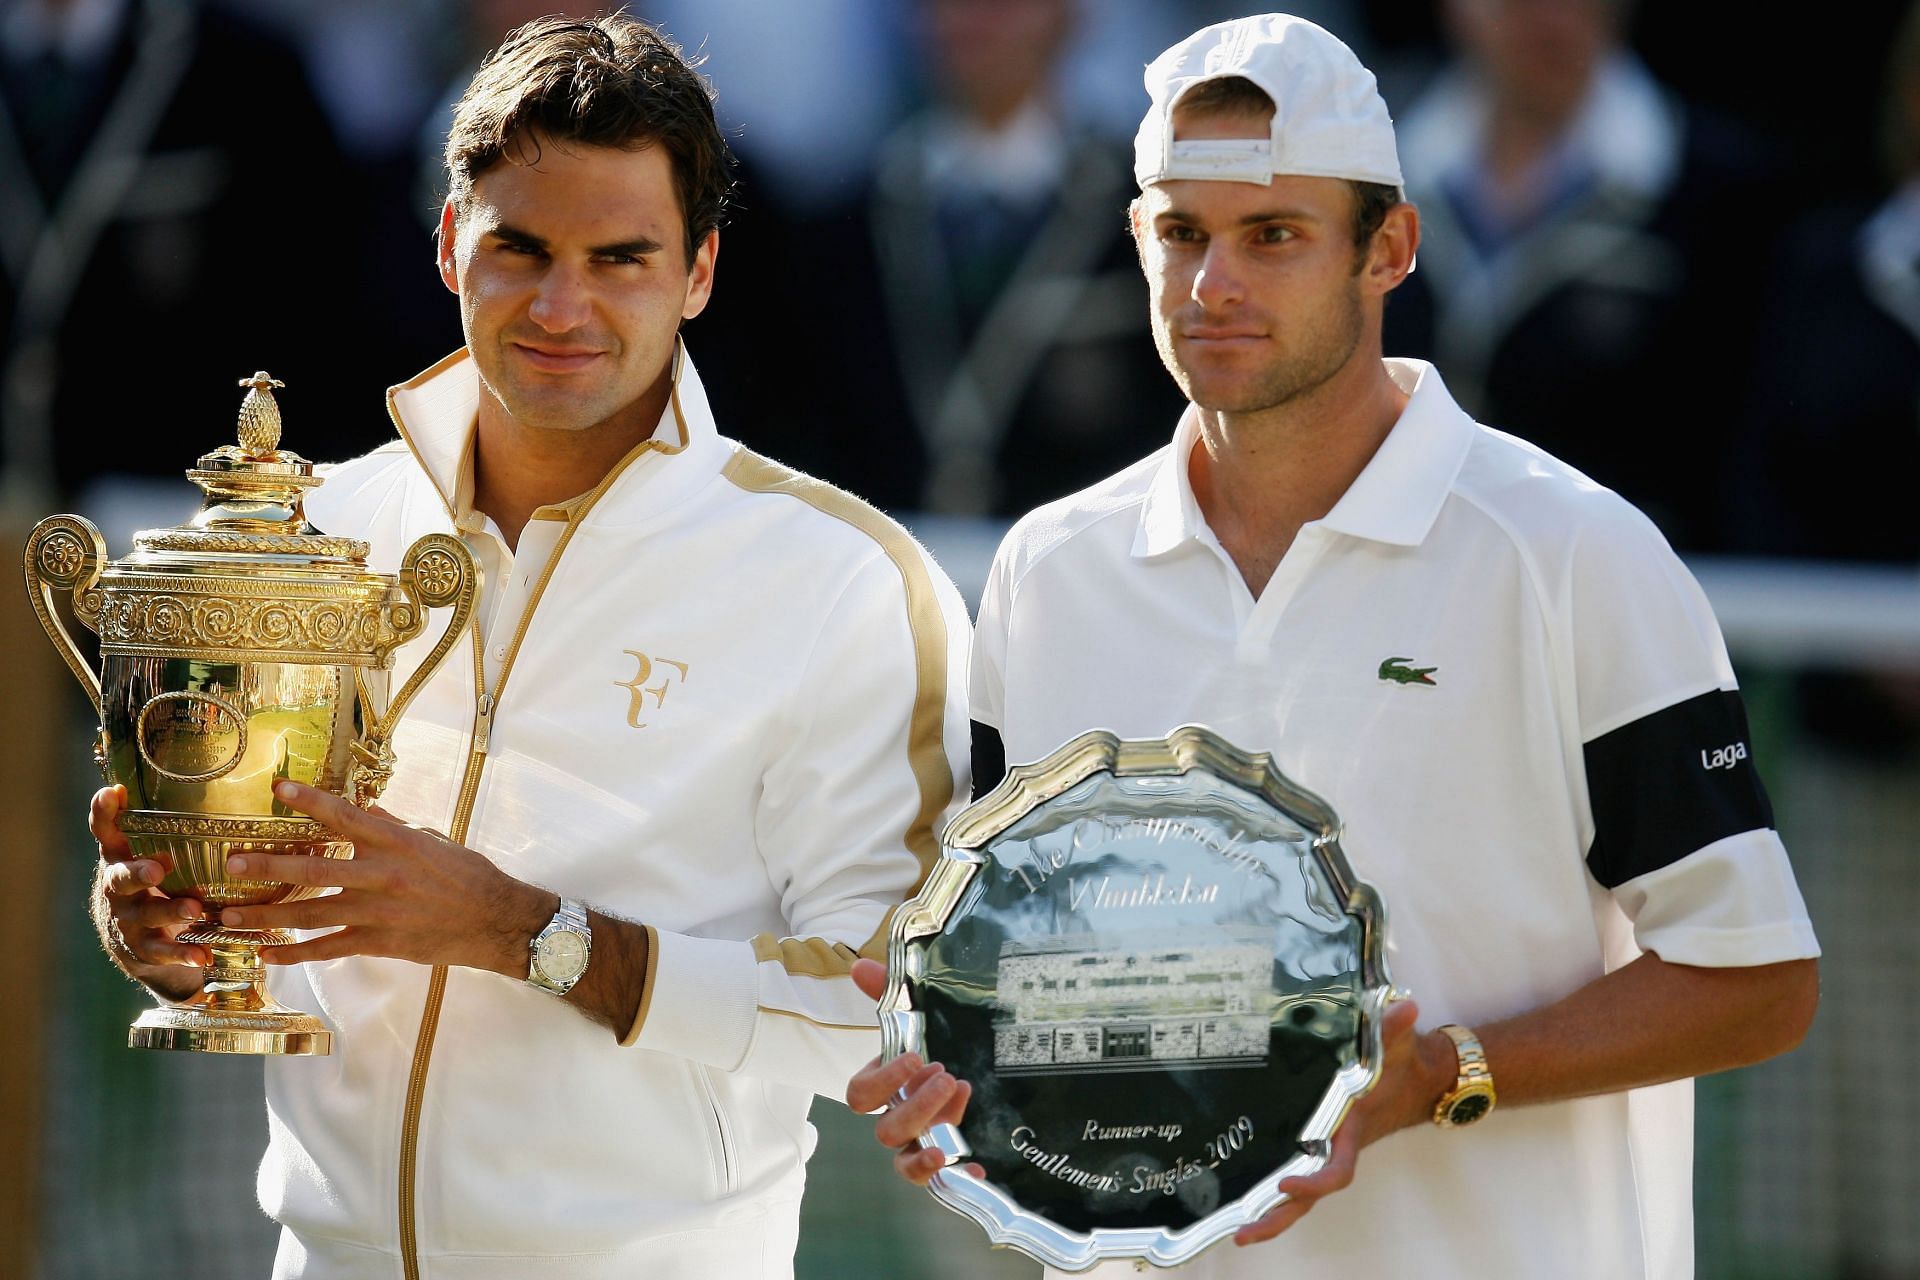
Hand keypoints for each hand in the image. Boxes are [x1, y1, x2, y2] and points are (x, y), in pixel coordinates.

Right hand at [90, 783, 208, 970]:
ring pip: (145, 914)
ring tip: (194, 909)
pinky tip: (203, 955)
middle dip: (137, 872)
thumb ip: (164, 823)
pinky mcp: (143, 948)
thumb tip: (192, 781)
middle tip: (158, 868)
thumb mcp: (151, 850)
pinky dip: (183, 953)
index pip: (105, 832)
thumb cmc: (151, 880)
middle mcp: (117, 887)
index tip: (111, 792)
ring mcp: (128, 919)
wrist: (134, 939)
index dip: (104, 813)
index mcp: (119, 857)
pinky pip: (162, 951)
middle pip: (119, 878)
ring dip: (169, 910)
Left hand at [217, 780, 553, 974]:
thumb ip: (394, 828)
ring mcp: (376, 912)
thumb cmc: (469, 876)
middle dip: (267, 865)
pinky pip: (328, 948)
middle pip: (312, 868)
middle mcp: (381, 874)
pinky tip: (267, 955)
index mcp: (396, 842)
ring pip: (309, 913)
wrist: (495, 920)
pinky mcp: (378, 943)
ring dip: (266, 914)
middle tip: (231, 862)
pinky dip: (295, 954)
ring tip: (230, 914)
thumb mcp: (433, 841)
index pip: (344, 816)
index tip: (279, 789)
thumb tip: (366, 809)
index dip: (310, 801)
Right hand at [846, 957, 981, 1185]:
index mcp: (883, 1090)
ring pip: (907, 1161)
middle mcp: (896, 1121)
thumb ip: (887, 992)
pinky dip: (957, 1177)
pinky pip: (942, 1183)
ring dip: (931, 1132)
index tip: (914, 1055)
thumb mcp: (915, 1019)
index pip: (860, 1096)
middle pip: (886, 1131)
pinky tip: (977, 1169)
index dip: (883, 1080)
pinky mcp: (947, 1163)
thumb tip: (860, 965)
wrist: (968, 1072)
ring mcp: (919, 1146)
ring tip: (960, 1096)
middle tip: (945, 1073)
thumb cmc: (931, 1049)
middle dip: (916, 1104)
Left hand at [1234, 996, 1438, 1244]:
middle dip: (1279, 1216)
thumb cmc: (1402, 1061)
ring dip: (1272, 1212)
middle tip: (1243, 1233)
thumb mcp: (1397, 1041)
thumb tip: (1406, 1007)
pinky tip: (1247, 1199)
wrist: (1419, 1075)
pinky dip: (1276, 1192)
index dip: (1314, 1182)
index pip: (1336, 1170)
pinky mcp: (1319, 1142)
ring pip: (1301, 1193)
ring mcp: (1328, 1148)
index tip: (1287, 1183)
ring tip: (1237, 1230)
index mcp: (1352, 1131)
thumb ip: (1395, 1026)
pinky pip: (1298, 1173)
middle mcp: (1338, 1147)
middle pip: (1310, 1197)